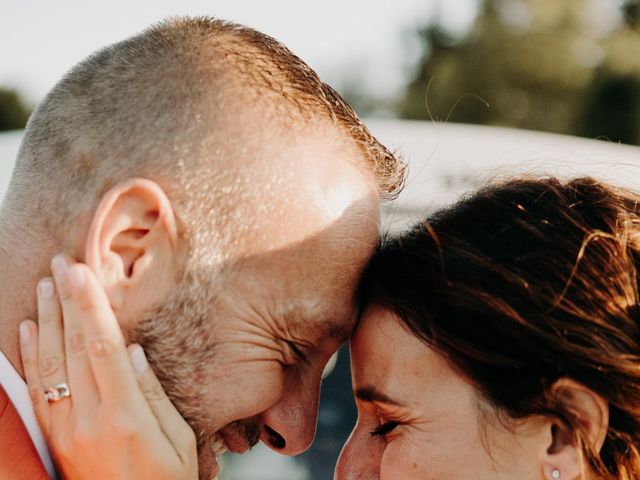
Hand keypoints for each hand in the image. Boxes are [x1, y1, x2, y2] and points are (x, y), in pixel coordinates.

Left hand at [19, 255, 197, 479]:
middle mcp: (89, 417)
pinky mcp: (55, 437)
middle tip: (61, 263)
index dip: (91, 307)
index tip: (82, 273)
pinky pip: (37, 389)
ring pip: (50, 363)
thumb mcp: (180, 443)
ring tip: (44, 284)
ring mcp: (67, 428)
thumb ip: (156, 396)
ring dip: (46, 320)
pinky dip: (29, 355)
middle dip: (67, 301)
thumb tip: (135, 352)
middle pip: (73, 347)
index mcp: (126, 414)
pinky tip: (27, 329)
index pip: (103, 348)